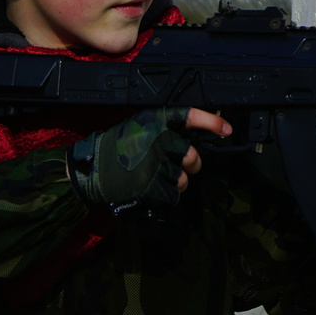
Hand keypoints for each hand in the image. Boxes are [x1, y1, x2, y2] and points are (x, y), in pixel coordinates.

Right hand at [72, 108, 232, 208]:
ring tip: (152, 180)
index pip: (188, 116)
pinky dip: (163, 198)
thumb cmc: (112, 152)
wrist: (88, 172)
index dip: (211, 121)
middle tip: (182, 168)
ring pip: (182, 179)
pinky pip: (171, 196)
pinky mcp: (150, 184)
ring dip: (173, 184)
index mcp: (153, 121)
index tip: (227, 129)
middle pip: (191, 156)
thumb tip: (190, 146)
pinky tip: (148, 191)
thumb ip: (162, 133)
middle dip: (191, 166)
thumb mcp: (136, 131)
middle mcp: (156, 139)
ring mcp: (154, 162)